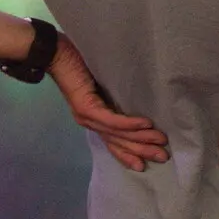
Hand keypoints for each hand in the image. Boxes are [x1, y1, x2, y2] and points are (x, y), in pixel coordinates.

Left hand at [49, 35, 168, 171]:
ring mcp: (87, 117)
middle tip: (163, 156)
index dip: (128, 154)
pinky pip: (112, 120)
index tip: (144, 165)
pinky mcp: (87, 108)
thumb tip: (136, 101)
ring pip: (118, 134)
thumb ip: (112, 96)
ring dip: (141, 139)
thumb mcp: (100, 84)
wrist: (54, 54)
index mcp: (92, 118)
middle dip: (141, 151)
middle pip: (118, 142)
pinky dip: (130, 124)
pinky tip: (146, 125)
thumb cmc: (77, 63)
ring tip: (161, 141)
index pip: (113, 141)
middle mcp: (89, 122)